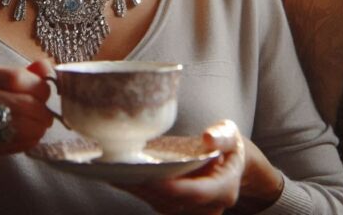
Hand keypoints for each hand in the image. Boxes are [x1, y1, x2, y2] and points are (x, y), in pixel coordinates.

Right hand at [0, 59, 54, 206]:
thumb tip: (46, 66)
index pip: (17, 77)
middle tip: (46, 118)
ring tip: (38, 130)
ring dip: (36, 129)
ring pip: (16, 125)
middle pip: (20, 102)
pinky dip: (23, 142)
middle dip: (42, 112)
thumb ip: (15, 75)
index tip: (45, 96)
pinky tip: (26, 141)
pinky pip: (6, 143)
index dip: (40, 88)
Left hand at [118, 120, 283, 214]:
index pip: (196, 193)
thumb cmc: (228, 146)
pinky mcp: (174, 207)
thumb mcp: (231, 134)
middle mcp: (207, 206)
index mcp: (224, 189)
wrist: (231, 164)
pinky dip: (135, 187)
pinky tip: (116, 173)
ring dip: (135, 188)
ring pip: (158, 203)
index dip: (173, 187)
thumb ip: (222, 136)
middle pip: (171, 201)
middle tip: (119, 169)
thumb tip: (208, 138)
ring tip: (110, 169)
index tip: (150, 176)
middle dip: (145, 186)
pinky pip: (153, 200)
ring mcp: (190, 210)